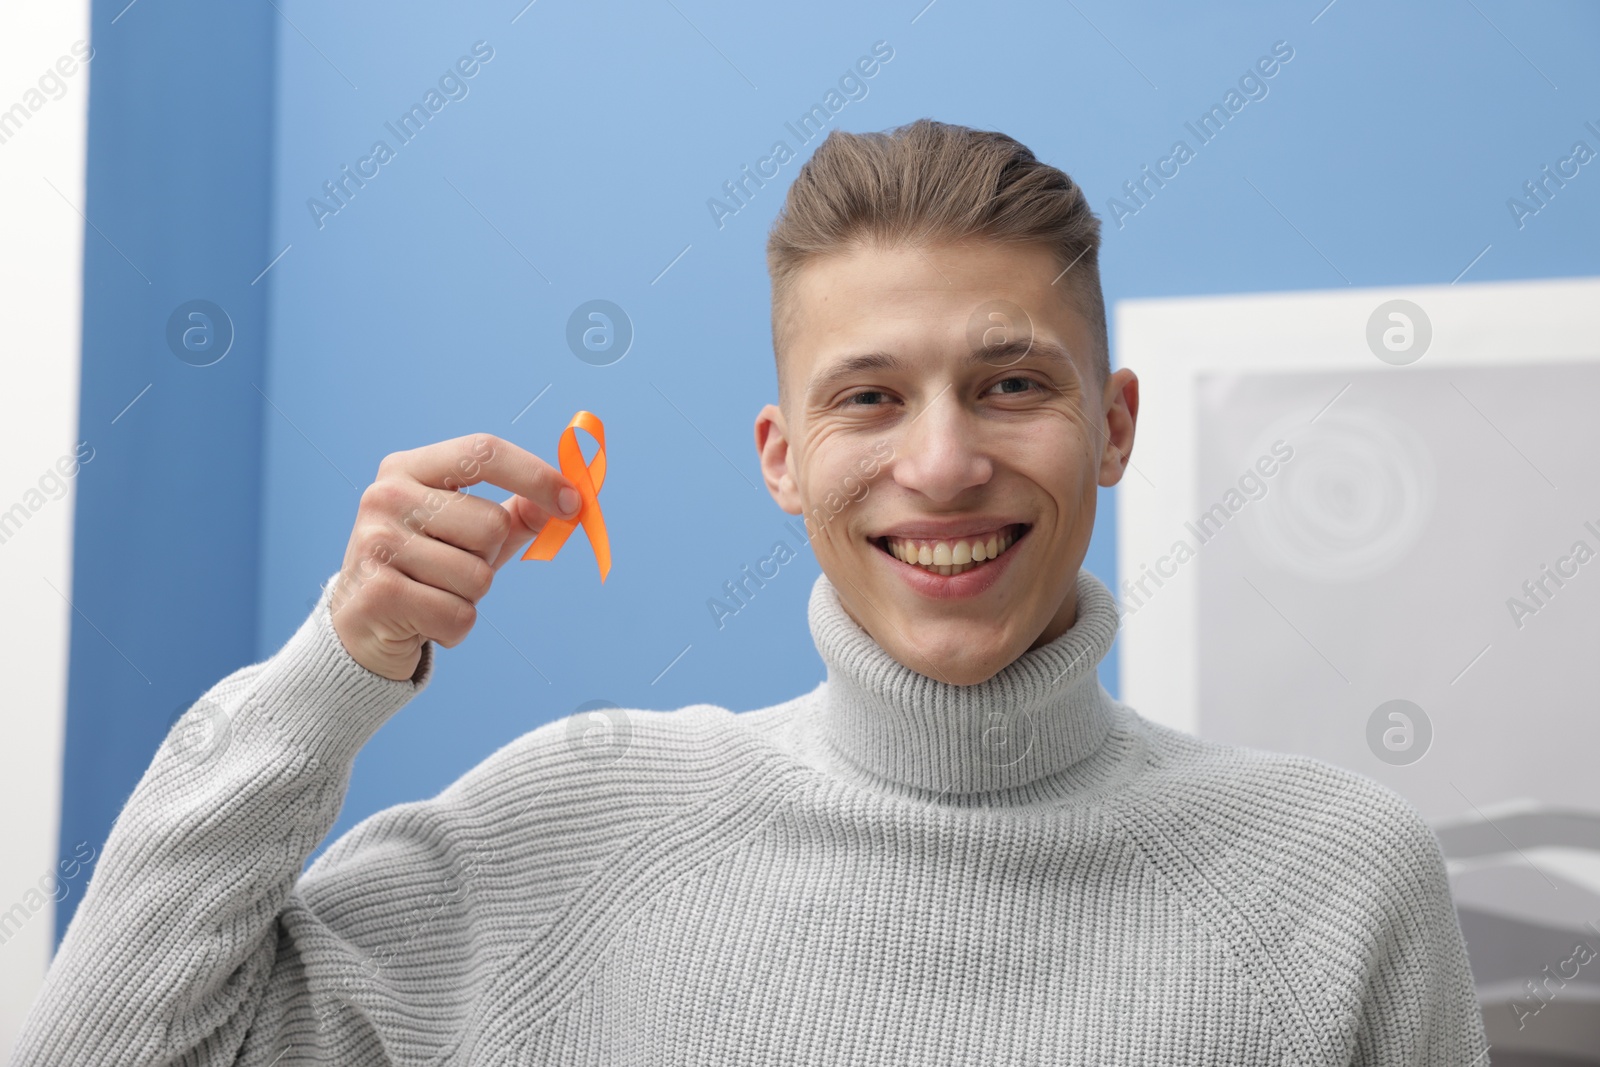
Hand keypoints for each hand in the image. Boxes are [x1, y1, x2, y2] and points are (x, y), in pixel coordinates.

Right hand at [328, 433, 581, 679]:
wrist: (360, 626)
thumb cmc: (428, 569)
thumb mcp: (471, 532)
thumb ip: (521, 511)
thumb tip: (571, 500)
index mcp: (408, 468)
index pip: (483, 451)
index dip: (536, 476)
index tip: (574, 503)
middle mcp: (385, 497)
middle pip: (491, 524)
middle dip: (489, 557)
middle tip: (453, 568)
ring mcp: (375, 544)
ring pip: (478, 576)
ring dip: (470, 597)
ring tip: (433, 594)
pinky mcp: (378, 595)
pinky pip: (459, 616)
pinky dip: (454, 628)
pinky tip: (422, 621)